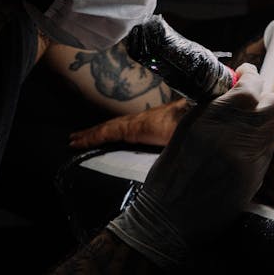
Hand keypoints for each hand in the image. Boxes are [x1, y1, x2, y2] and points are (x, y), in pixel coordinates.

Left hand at [69, 98, 192, 148]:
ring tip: (73, 140)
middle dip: (96, 132)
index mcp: (153, 123)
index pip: (127, 126)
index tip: (99, 135)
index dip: (111, 130)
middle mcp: (142, 120)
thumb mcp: (185, 139)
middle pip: (114, 126)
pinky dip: (92, 137)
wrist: (200, 119)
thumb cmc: (195, 130)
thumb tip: (184, 154)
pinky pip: (107, 133)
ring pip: (107, 128)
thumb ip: (180, 145)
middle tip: (77, 137)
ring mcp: (136, 122)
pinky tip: (79, 142)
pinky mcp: (132, 128)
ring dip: (89, 134)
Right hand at [106, 63, 273, 263]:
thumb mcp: (186, 131)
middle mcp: (236, 135)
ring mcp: (250, 158)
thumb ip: (211, 109)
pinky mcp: (257, 177)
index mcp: (212, 119)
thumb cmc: (169, 175)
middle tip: (254, 100)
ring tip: (253, 124)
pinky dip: (262, 143)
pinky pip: (269, 150)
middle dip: (267, 97)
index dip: (252, 77)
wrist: (170, 219)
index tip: (247, 75)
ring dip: (268, 120)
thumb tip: (231, 90)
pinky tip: (247, 148)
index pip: (249, 87)